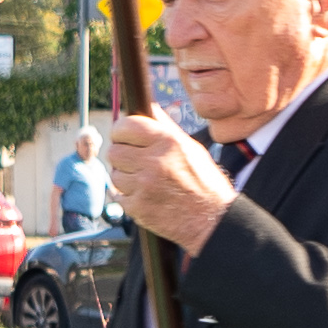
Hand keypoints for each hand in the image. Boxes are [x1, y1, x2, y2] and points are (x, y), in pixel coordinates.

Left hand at [101, 107, 232, 246]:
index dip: (120, 130)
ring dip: (124, 177)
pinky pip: (118, 197)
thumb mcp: (191, 148)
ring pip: (114, 175)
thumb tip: (149, 107)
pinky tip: (143, 196)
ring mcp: (145, 187)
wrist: (213, 220)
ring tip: (141, 180)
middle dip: (120, 155)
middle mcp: (155, 162)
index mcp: (168, 143)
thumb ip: (166, 128)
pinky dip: (127, 196)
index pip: (126, 126)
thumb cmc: (205, 183)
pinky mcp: (139, 208)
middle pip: (114, 151)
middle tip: (131, 160)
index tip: (122, 136)